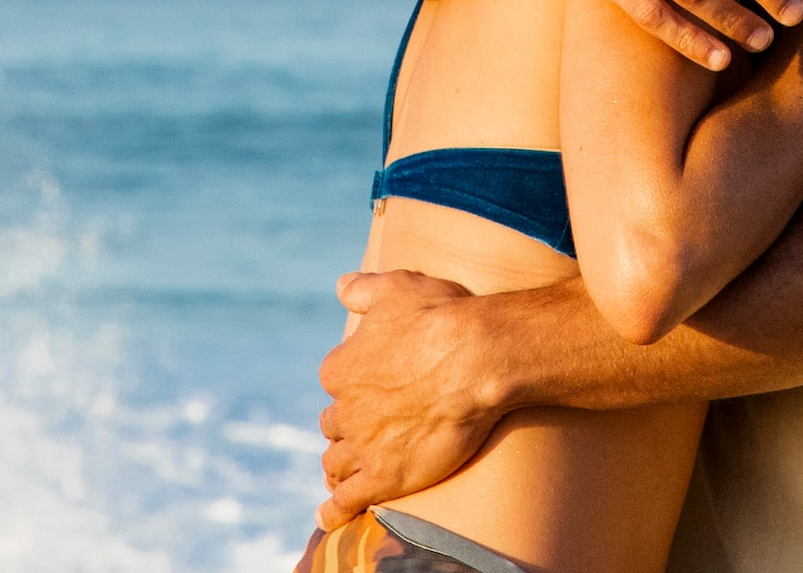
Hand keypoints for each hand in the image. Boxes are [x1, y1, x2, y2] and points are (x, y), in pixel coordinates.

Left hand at [314, 270, 503, 528]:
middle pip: (336, 424)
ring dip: (340, 466)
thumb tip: (340, 287)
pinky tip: (327, 515)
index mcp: (341, 367)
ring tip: (345, 473)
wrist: (475, 358)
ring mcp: (363, 445)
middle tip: (368, 428)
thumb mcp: (397, 287)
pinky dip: (333, 510)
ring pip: (337, 463)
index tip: (371, 387)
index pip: (336, 383)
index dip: (353, 386)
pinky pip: (346, 501)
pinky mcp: (384, 477)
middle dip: (348, 426)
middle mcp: (345, 408)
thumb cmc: (440, 316)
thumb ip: (363, 289)